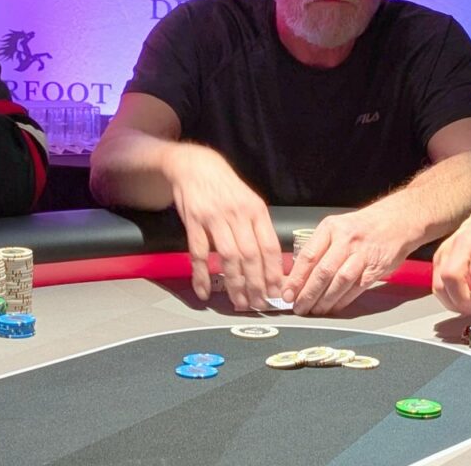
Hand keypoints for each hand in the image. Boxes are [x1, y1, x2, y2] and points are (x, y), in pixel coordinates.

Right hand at [170, 147, 281, 310]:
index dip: (274, 272)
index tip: (277, 291)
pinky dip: (202, 275)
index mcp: (256, 210)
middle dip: (256, 284)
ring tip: (239, 302)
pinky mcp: (193, 222)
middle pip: (250, 255)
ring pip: (228, 257)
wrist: (196, 167)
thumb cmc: (226, 188)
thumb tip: (272, 261)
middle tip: (259, 304)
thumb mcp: (249, 201)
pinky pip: (199, 254)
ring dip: (234, 284)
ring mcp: (215, 218)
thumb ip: (259, 228)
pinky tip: (204, 291)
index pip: (269, 246)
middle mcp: (237, 214)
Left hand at [283, 208, 409, 314]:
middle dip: (308, 293)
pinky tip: (333, 307)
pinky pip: (356, 288)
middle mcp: (346, 240)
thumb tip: (298, 276)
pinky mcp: (375, 268)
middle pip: (323, 271)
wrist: (397, 221)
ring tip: (315, 310)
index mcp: (331, 228)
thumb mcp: (337, 227)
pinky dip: (343, 300)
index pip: (308, 256)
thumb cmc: (363, 226)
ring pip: (339, 281)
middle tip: (299, 306)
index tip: (287, 293)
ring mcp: (362, 254)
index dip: (296, 278)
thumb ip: (320, 247)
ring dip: (325, 300)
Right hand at [431, 206, 470, 314]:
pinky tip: (462, 298)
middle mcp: (462, 241)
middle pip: (452, 276)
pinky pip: (436, 284)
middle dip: (463, 301)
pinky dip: (447, 297)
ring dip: (453, 302)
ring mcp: (446, 249)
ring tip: (470, 305)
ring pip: (439, 283)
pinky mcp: (438, 257)